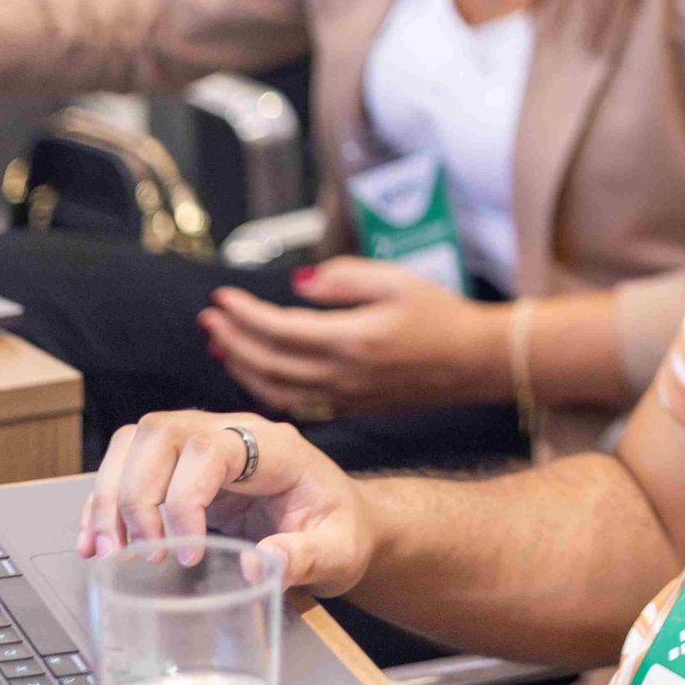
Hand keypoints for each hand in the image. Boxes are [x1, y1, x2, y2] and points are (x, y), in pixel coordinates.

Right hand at [80, 410, 373, 594]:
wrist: (341, 522)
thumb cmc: (340, 529)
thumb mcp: (338, 551)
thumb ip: (305, 557)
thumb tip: (258, 564)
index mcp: (274, 446)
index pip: (212, 446)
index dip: (186, 496)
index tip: (186, 552)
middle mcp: (233, 434)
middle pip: (162, 434)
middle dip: (136, 495)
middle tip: (139, 554)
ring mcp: (203, 446)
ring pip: (136, 443)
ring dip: (110, 496)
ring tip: (107, 551)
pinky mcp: (181, 469)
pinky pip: (128, 466)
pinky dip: (104, 502)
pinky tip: (96, 542)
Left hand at [201, 258, 500, 418]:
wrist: (475, 360)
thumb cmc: (441, 315)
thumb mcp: (395, 280)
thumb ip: (343, 278)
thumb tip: (298, 283)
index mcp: (351, 339)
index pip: (278, 328)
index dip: (244, 313)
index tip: (221, 297)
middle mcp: (342, 374)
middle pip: (268, 362)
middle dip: (232, 339)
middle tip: (210, 318)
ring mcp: (345, 396)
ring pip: (275, 389)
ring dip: (241, 367)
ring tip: (221, 345)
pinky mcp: (351, 406)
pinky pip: (295, 404)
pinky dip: (266, 390)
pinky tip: (256, 374)